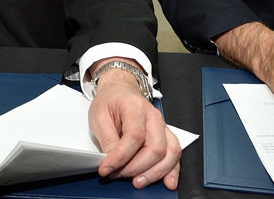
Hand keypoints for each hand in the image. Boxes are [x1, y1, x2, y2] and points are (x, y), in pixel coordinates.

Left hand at [88, 68, 179, 188]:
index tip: (106, 168)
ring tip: (138, 182)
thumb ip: (106, 139)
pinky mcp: (166, 136)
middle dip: (136, 168)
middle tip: (118, 174)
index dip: (120, 157)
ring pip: (169, 153)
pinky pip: (175, 155)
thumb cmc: (110, 101)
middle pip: (155, 148)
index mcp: (135, 107)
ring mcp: (162, 127)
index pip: (134, 137)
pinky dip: (173, 171)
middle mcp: (154, 117)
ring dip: (154, 173)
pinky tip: (168, 182)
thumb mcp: (99, 116)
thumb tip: (110, 162)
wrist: (120, 90)